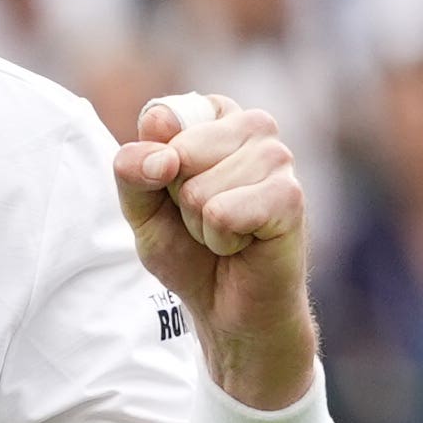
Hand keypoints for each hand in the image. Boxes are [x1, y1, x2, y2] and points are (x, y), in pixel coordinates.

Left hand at [115, 93, 316, 408]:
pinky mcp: (290, 196)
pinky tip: (244, 244)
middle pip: (178, 153)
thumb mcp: (141, 208)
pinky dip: (221, 240)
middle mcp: (254, 126)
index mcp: (218, 115)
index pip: (160, 119)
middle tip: (205, 219)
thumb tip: (162, 157)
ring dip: (200, 224)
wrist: (227, 308)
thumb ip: (131, 170)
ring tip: (225, 232)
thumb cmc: (190, 250)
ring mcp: (278, 158)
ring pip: (198, 188)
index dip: (154, 168)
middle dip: (178, 199)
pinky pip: (222, 214)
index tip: (176, 192)